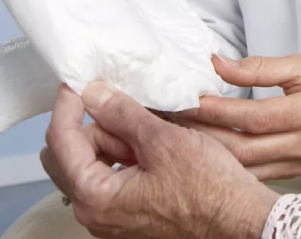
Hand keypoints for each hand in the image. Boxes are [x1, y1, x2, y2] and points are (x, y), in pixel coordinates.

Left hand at [41, 83, 278, 238]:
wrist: (239, 219)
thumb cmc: (210, 189)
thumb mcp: (165, 141)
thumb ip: (123, 114)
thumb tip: (94, 94)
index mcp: (95, 197)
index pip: (61, 141)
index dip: (70, 104)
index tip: (80, 82)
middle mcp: (95, 213)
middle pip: (67, 155)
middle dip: (90, 125)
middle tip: (124, 108)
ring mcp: (110, 216)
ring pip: (90, 164)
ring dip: (111, 140)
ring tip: (150, 130)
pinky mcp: (128, 213)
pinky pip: (110, 177)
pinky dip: (124, 155)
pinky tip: (152, 146)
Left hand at [175, 54, 300, 180]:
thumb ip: (259, 67)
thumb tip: (218, 65)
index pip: (255, 116)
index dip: (218, 110)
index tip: (188, 98)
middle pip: (243, 149)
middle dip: (203, 135)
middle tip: (172, 119)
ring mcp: (300, 163)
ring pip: (244, 167)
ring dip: (208, 152)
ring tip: (180, 134)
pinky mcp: (295, 172)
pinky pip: (254, 172)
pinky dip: (227, 162)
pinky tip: (205, 149)